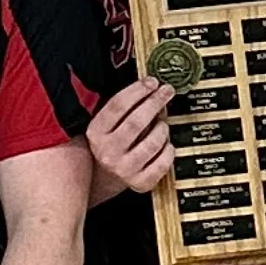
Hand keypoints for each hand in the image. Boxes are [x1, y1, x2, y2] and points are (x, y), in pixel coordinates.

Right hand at [87, 76, 172, 194]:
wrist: (105, 178)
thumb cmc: (112, 143)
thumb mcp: (109, 123)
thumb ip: (127, 106)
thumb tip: (154, 89)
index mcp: (96, 132)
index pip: (117, 106)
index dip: (137, 90)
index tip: (152, 82)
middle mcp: (107, 152)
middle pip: (136, 122)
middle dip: (155, 102)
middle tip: (167, 91)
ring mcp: (124, 169)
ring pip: (153, 142)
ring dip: (162, 128)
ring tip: (162, 125)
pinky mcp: (140, 182)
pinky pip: (164, 161)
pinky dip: (169, 149)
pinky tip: (166, 144)